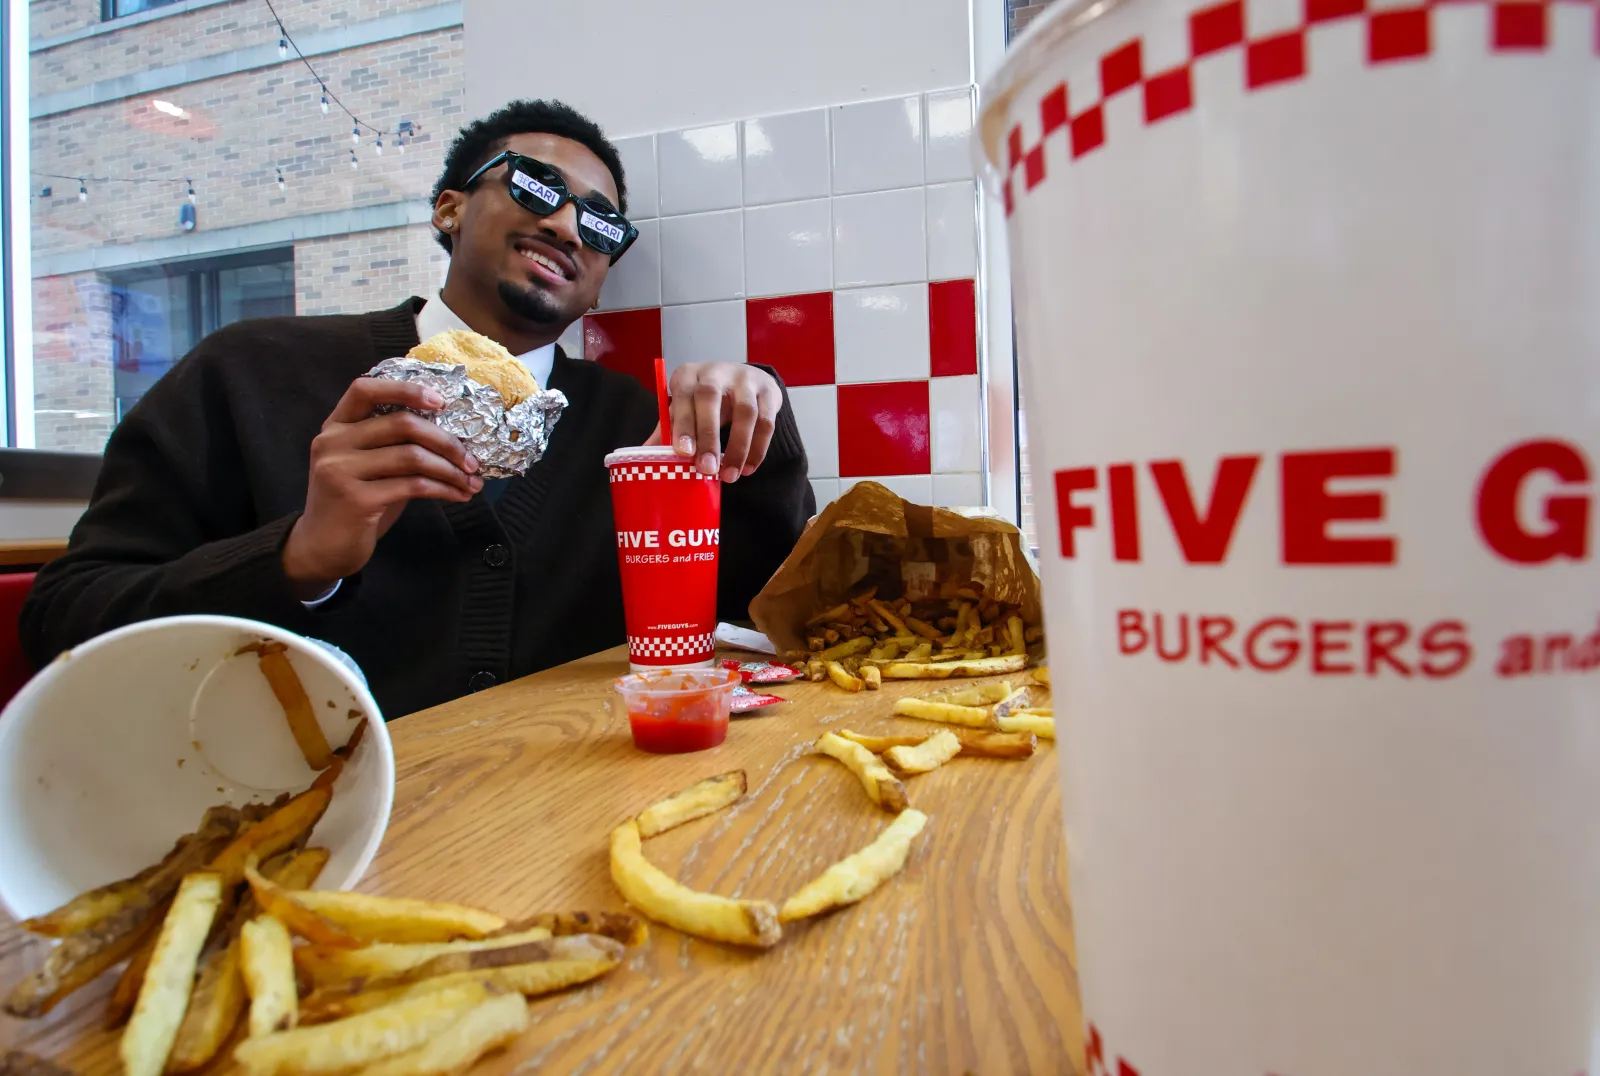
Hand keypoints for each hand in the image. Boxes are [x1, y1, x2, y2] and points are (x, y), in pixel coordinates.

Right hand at [282, 378, 481, 595]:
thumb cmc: (354, 503)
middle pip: (402, 424)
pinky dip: (443, 489)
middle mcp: (333, 443)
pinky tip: (458, 495)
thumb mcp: (368, 466)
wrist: (321, 548)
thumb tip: (452, 437)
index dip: (405, 389)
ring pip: (412, 456)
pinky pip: (413, 485)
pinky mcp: (356, 499)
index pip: (364, 389)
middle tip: (472, 460)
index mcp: (335, 426)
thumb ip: (394, 445)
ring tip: (471, 482)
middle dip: (446, 441)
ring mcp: (340, 470)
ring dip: (450, 469)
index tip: (440, 401)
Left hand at [650, 363, 781, 482]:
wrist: (747, 380)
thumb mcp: (686, 408)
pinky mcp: (768, 392)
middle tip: (706, 469)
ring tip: (729, 476)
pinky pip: (766, 422)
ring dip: (737, 447)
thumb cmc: (706, 400)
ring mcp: (745, 378)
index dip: (682, 423)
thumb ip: (669, 429)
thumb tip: (643, 457)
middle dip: (708, 436)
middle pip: (711, 398)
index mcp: (688, 374)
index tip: (683, 452)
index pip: (682, 395)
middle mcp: (715, 371)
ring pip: (745, 412)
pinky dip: (757, 449)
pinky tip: (747, 468)